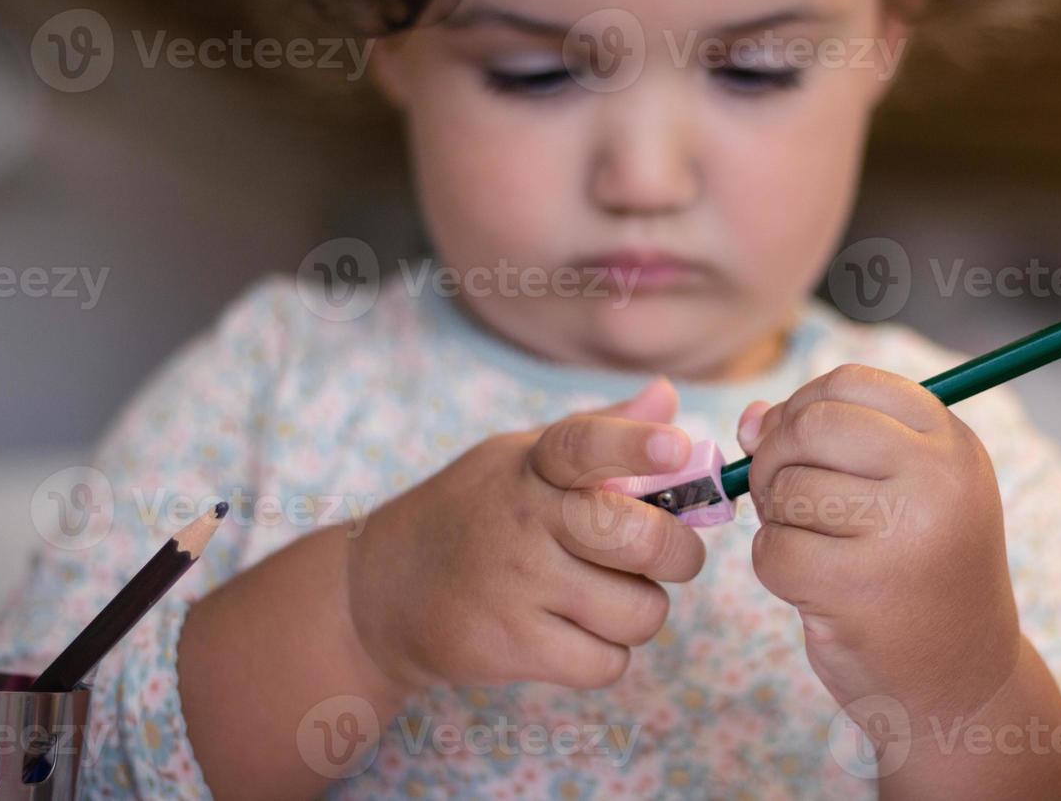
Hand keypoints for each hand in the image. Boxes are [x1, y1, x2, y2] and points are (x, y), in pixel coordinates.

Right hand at [347, 378, 705, 692]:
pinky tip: (579, 633)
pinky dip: (608, 655)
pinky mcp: (511, 646)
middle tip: (673, 555)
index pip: (585, 443)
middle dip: (679, 553)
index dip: (636, 445)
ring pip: (638, 611)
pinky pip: (608, 663)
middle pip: (637, 538)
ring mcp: (516, 586)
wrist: (382, 590)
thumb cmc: (476, 513)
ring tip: (608, 596)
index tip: (676, 449)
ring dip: (639, 610)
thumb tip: (668, 396)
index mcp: (532, 465)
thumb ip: (600, 431)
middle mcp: (523, 521)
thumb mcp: (523, 457)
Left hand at [737, 364, 1022, 719]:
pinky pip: (773, 550)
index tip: (799, 445)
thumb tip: (750, 418)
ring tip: (816, 547)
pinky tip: (811, 586)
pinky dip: (774, 566)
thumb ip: (827, 441)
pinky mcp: (859, 591)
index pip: (849, 382)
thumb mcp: (899, 491)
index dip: (802, 407)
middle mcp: (938, 480)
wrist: (963, 682)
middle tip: (786, 496)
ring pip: (787, 489)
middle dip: (777, 457)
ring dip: (777, 519)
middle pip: (811, 425)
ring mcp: (903, 535)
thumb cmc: (918, 574)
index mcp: (952, 444)